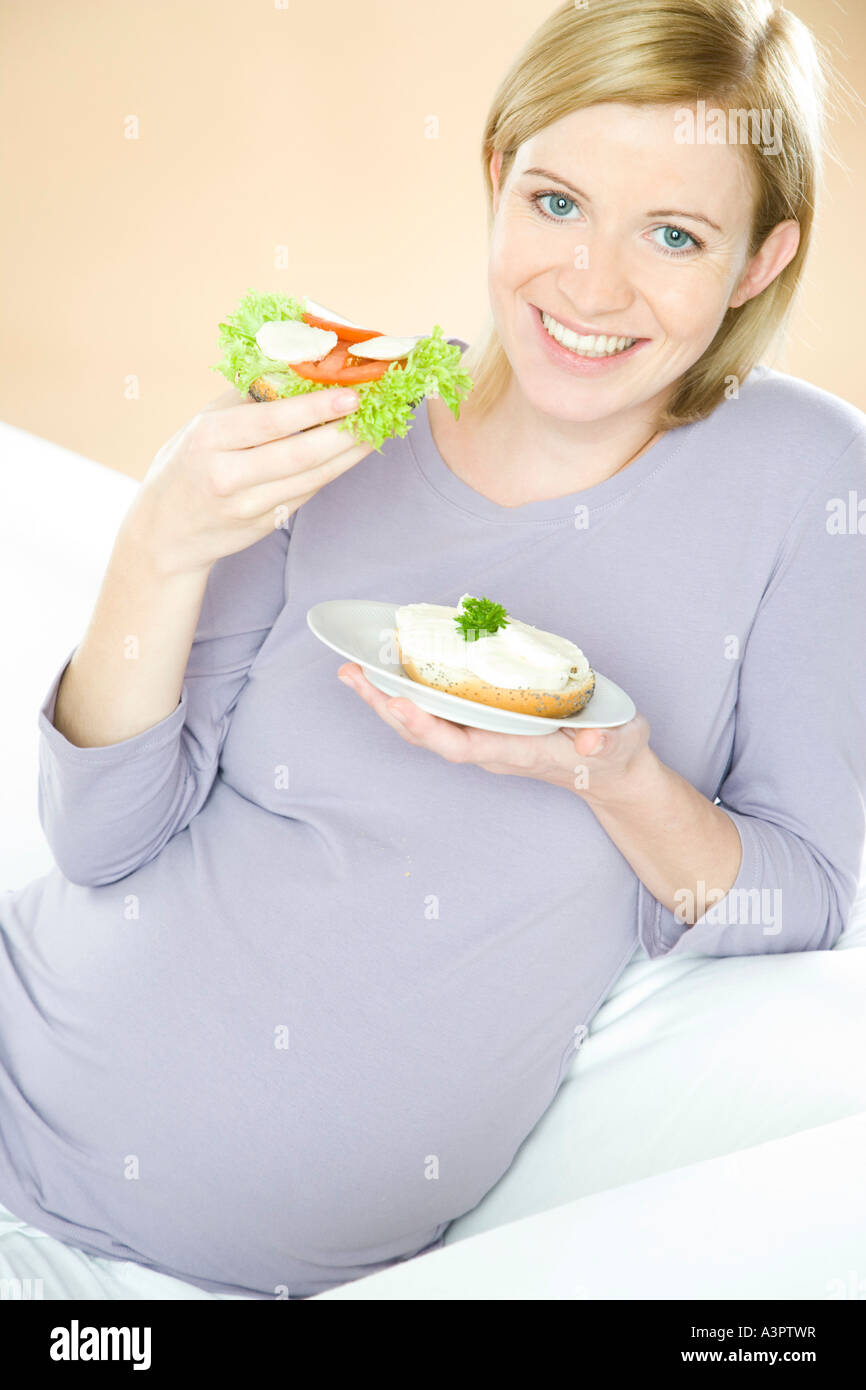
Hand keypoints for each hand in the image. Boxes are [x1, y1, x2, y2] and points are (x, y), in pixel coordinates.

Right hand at [125, 385, 372, 577]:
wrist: (164, 532)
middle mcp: (227, 475)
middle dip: (342, 433)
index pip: (272, 421)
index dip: (316, 407)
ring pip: (310, 479)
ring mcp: (247, 506)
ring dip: (346, 456)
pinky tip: (347, 456)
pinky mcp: (263, 526)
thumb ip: (246, 399)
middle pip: (299, 454)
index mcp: (210, 438)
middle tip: (373, 414)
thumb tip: (298, 366)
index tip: (351, 393)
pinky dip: (329, 473)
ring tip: (370, 433)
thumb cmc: (186, 465)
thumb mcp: (203, 424)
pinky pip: (304, 494)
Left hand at [337, 662, 653, 800]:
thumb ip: (607, 742)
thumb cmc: (614, 754)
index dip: (430, 728)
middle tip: (352, 675)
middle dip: (389, 708)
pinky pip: (437, 715)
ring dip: (387, 701)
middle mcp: (494, 749)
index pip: (466, 745)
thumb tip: (593, 744)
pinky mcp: (485, 728)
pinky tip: (386, 673)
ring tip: (353, 671)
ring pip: (427, 725)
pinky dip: (407, 696)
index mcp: (522, 752)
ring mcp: (486, 740)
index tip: (400, 703)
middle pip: (430, 735)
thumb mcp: (620, 744)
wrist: (611, 773)